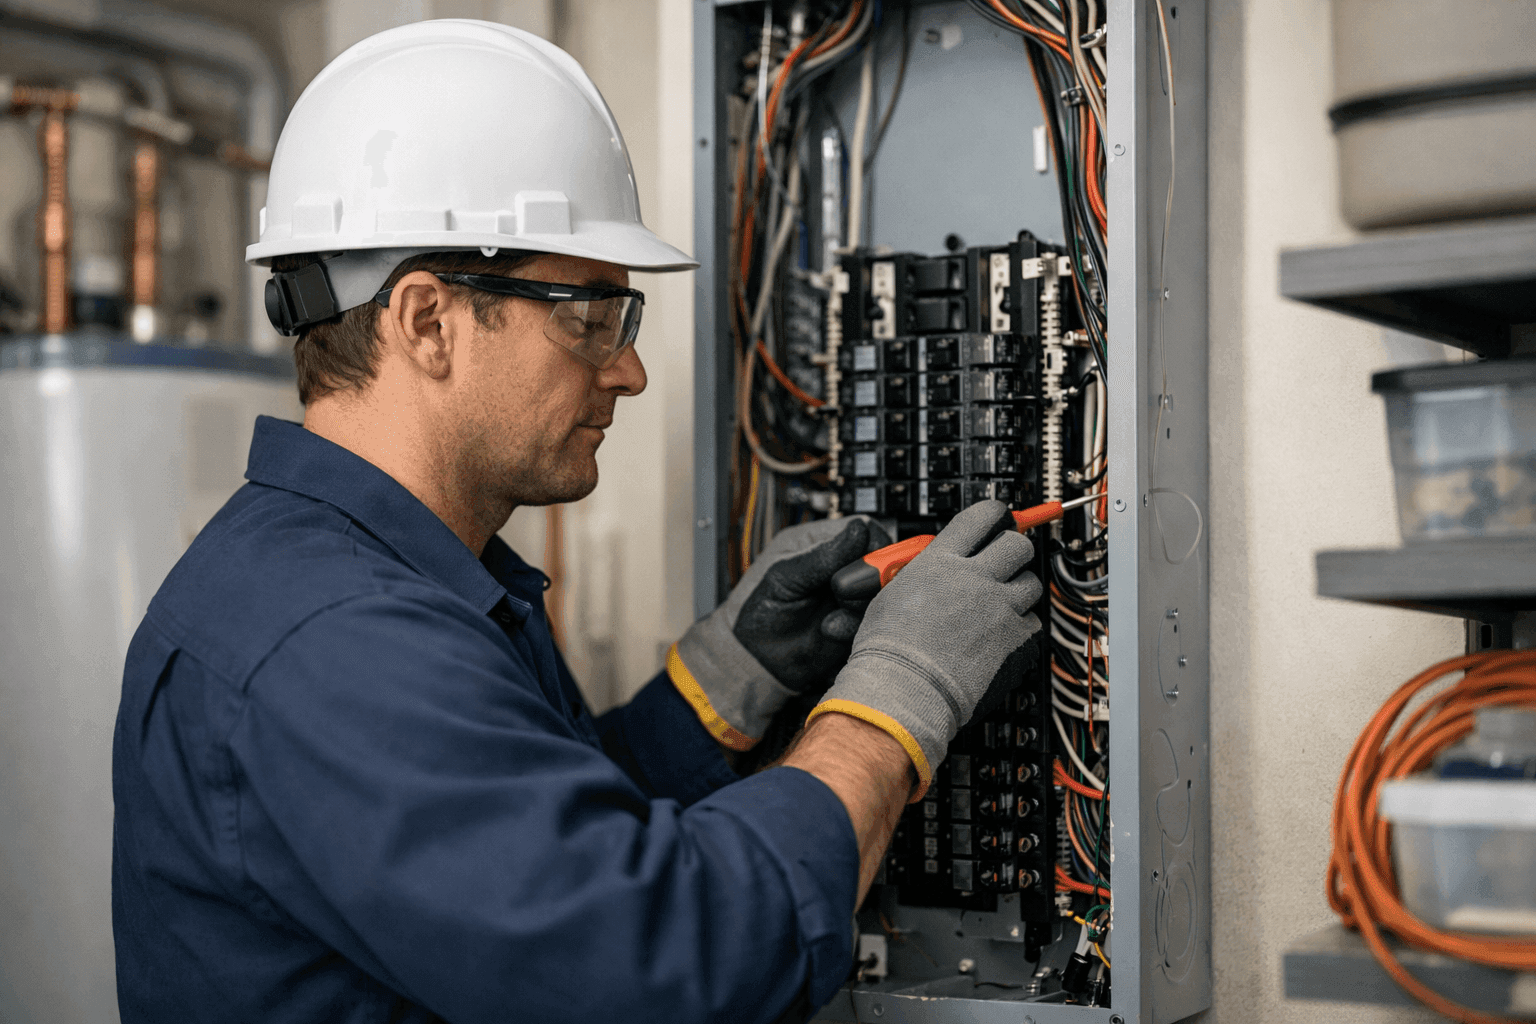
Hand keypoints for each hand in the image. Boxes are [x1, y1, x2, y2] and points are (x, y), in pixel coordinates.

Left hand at [668, 517, 890, 749]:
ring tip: (830, 618)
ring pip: (879, 593)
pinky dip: (853, 626)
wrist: (753, 658)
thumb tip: (859, 530)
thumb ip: (823, 556)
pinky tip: (829, 629)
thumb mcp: (785, 576)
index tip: (869, 565)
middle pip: (880, 562)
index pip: (865, 531)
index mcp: (819, 544)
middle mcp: (839, 568)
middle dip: (868, 580)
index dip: (874, 547)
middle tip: (843, 593)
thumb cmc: (757, 609)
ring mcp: (848, 596)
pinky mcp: (854, 622)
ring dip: (859, 607)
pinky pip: (872, 620)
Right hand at [805, 501, 1042, 797]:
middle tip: (1003, 564)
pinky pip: (1033, 624)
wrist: (903, 690)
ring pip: (1032, 584)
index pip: (982, 516)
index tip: (999, 520)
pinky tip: (1000, 638)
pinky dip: (1021, 630)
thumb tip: (935, 565)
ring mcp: (1000, 608)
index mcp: (941, 561)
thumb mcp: (891, 593)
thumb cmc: (888, 650)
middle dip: (1013, 551)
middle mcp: (976, 579)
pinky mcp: (1016, 640)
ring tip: (997, 607)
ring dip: (1018, 591)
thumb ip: (922, 572)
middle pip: (1018, 544)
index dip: (995, 515)